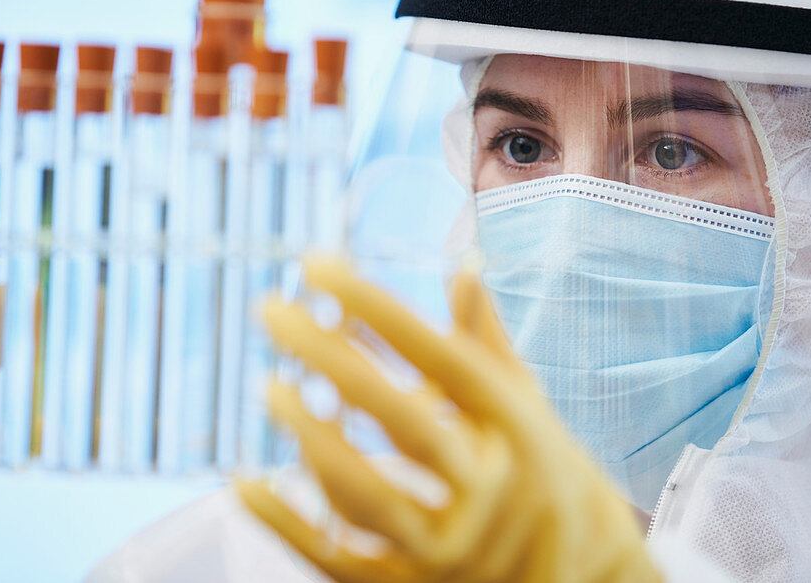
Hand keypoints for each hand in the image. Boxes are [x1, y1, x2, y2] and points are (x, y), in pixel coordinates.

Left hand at [236, 257, 662, 582]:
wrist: (566, 567)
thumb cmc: (533, 462)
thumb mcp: (520, 398)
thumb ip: (484, 336)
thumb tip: (464, 259)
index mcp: (514, 426)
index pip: (439, 356)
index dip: (376, 307)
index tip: (317, 265)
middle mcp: (487, 488)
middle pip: (401, 417)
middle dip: (331, 358)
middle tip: (274, 310)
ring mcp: (449, 545)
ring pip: (367, 493)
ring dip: (309, 436)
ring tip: (269, 385)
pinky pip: (337, 560)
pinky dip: (286, 523)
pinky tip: (243, 481)